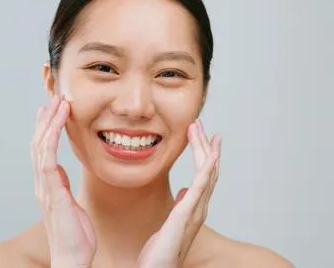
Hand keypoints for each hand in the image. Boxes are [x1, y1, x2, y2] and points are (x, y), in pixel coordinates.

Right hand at [30, 95, 95, 267]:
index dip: (46, 129)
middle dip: (46, 119)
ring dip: (49, 123)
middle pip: (39, 144)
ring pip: (41, 147)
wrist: (73, 256)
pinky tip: (56, 123)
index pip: (43, 150)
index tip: (53, 111)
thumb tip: (58, 171)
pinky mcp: (52, 192)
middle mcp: (42, 183)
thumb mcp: (69, 202)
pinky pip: (47, 160)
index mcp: (48, 184)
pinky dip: (50, 139)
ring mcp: (44, 187)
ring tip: (57, 103)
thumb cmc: (75, 233)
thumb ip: (61, 186)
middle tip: (53, 98)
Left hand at [137, 120, 221, 267]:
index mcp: (194, 205)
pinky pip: (200, 186)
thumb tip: (184, 192)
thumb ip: (182, 204)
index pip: (202, 174)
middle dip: (204, 145)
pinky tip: (211, 154)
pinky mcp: (187, 213)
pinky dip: (208, 169)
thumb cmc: (162, 249)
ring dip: (205, 150)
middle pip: (206, 169)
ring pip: (206, 173)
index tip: (200, 135)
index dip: (203, 153)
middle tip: (200, 123)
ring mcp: (196, 209)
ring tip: (202, 129)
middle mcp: (199, 205)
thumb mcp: (171, 220)